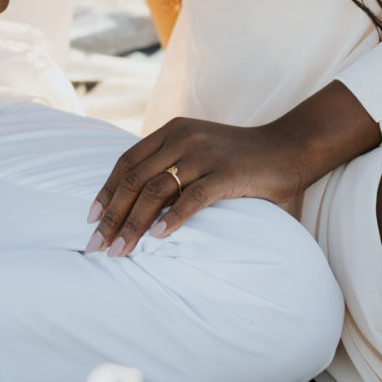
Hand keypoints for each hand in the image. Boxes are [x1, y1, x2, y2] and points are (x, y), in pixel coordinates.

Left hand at [87, 83, 380, 256]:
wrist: (291, 148)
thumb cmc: (242, 160)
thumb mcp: (200, 154)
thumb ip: (172, 169)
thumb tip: (139, 208)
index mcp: (173, 131)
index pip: (126, 162)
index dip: (105, 191)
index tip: (91, 219)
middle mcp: (184, 138)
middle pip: (134, 179)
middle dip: (112, 216)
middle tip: (98, 246)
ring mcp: (205, 155)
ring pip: (155, 191)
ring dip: (134, 224)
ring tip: (121, 251)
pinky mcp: (227, 173)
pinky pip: (191, 199)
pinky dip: (172, 220)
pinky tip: (158, 239)